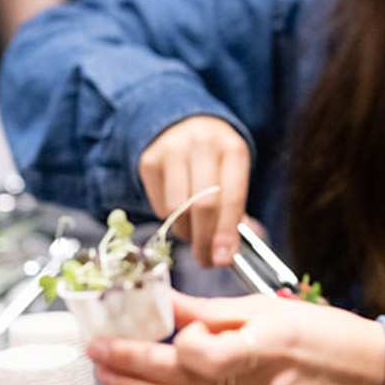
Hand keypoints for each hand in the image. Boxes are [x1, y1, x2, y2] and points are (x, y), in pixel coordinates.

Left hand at [88, 293, 384, 384]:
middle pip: (177, 384)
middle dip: (129, 367)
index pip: (198, 354)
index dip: (173, 339)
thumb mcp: (273, 308)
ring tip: (107, 373)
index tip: (163, 319)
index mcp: (265, 350)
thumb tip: (167, 302)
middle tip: (94, 350)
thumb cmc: (332, 338)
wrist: (373, 383)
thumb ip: (214, 310)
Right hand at [139, 116, 249, 266]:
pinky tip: (180, 215)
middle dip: (205, 240)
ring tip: (195, 235)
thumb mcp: (233, 174)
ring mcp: (173, 150)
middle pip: (203, 205)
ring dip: (186, 232)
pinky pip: (159, 205)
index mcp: (232, 149)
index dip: (227, 232)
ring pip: (177, 208)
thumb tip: (229, 252)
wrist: (183, 124)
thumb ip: (235, 211)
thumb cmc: (215, 160)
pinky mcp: (149, 160)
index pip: (231, 197)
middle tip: (207, 260)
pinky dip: (171, 220)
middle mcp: (202, 145)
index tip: (224, 258)